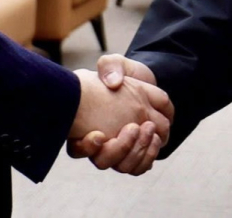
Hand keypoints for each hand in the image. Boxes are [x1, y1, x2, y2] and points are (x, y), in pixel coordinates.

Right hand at [68, 56, 167, 174]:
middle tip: (133, 127)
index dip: (86, 147)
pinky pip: (139, 167)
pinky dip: (147, 157)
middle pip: (104, 161)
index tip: (99, 135)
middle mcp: (100, 141)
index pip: (77, 148)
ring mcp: (117, 149)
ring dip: (137, 151)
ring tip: (148, 130)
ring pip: (124, 166)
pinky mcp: (135, 152)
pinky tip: (154, 138)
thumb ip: (110, 66)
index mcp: (86, 123)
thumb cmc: (121, 74)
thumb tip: (113, 83)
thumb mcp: (113, 63)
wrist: (140, 79)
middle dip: (120, 148)